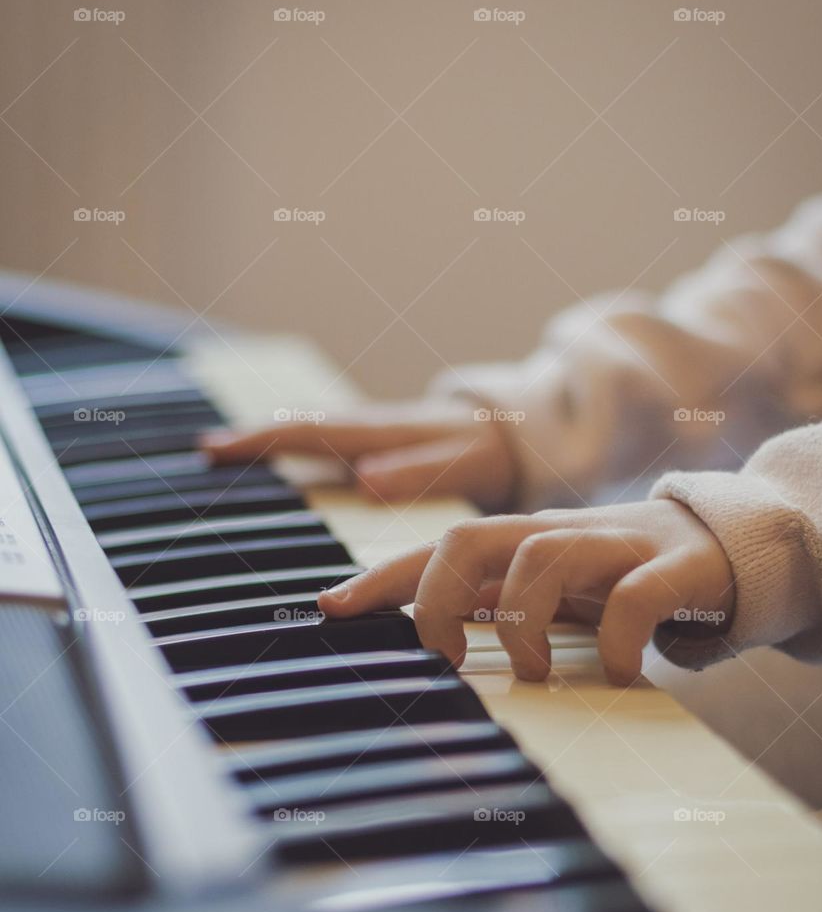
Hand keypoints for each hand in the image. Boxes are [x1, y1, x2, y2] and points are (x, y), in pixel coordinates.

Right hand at [200, 401, 515, 507]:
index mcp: (383, 433)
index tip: (216, 449)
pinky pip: (331, 448)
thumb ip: (419, 472)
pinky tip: (285, 468)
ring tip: (226, 456)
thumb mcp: (465, 463)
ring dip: (271, 445)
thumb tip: (364, 480)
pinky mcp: (384, 450)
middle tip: (205, 452)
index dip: (262, 441)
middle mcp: (372, 431)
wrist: (527, 433)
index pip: (310, 433)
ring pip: (313, 437)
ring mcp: (376, 439)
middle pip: (301, 431)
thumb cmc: (495, 450)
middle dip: (253, 439)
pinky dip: (299, 452)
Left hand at [317, 500, 734, 685]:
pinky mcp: (675, 569)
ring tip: (533, 674)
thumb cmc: (627, 578)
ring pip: (541, 555)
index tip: (331, 608)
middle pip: (471, 538)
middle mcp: (561, 536)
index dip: (381, 577)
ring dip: (521, 623)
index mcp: (525, 543)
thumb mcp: (553, 593)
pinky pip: (633, 595)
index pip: (437, 550)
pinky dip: (613, 639)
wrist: (736, 546)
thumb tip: (423, 641)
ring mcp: (617, 546)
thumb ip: (494, 606)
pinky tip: (615, 674)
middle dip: (435, 599)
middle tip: (443, 659)